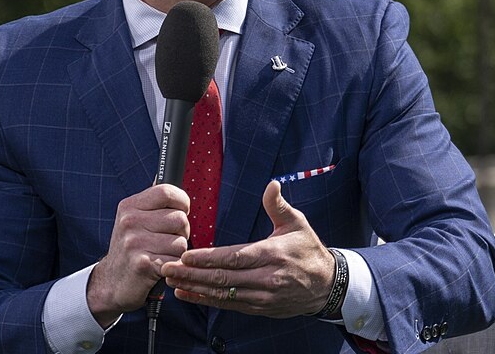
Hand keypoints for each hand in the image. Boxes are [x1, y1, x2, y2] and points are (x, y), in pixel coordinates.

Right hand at [87, 184, 190, 326]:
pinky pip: (176, 260)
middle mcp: (129, 222)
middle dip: (181, 232)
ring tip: (161, 254)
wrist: (111, 282)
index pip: (167, 192)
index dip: (182, 202)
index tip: (180, 211)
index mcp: (129, 206)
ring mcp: (134, 243)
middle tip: (166, 241)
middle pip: (180, 219)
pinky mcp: (142, 264)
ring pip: (181, 241)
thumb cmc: (131, 249)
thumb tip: (176, 191)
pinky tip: (159, 267)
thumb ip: (154, 204)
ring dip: (177, 251)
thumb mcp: (135, 220)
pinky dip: (174, 265)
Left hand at [162, 179, 336, 317]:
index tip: (186, 255)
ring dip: (195, 288)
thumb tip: (271, 185)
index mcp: (274, 255)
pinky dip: (206, 300)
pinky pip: (229, 305)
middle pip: (224, 279)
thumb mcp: (297, 223)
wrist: (326, 285)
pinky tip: (189, 294)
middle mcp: (267, 278)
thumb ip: (278, 206)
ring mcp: (263, 297)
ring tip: (173, 281)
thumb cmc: (308, 251)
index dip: (209, 258)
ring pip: (223, 294)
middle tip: (168, 268)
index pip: (235, 257)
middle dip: (192, 274)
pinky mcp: (260, 308)